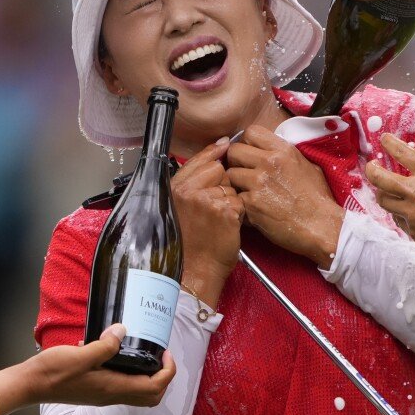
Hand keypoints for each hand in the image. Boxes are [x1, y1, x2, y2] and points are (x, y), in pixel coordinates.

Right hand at [0, 324, 175, 414]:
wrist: (29, 385)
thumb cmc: (52, 372)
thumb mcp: (80, 354)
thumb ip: (104, 345)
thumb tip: (122, 331)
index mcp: (113, 388)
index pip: (154, 387)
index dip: (167, 371)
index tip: (166, 352)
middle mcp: (112, 395)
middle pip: (151, 396)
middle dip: (162, 377)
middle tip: (159, 356)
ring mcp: (103, 395)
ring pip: (137, 393)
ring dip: (148, 377)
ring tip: (144, 353)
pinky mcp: (95, 391)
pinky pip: (122, 386)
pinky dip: (130, 373)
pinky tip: (116, 352)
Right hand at [173, 139, 243, 306]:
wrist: (196, 269)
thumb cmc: (190, 241)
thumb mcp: (180, 207)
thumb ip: (193, 181)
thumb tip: (218, 147)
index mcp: (174, 188)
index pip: (198, 160)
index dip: (213, 153)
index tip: (225, 145)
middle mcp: (188, 191)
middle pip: (219, 169)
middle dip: (223, 183)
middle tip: (214, 206)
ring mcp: (207, 200)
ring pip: (231, 186)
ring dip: (231, 200)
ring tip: (218, 220)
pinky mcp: (225, 211)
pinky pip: (240, 201)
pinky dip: (239, 213)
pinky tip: (228, 225)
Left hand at [226, 126, 344, 268]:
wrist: (321, 226)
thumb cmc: (318, 199)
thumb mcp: (308, 166)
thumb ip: (285, 156)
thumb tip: (272, 151)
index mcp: (283, 151)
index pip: (250, 132)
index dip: (247, 143)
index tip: (251, 155)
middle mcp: (269, 163)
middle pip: (234, 151)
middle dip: (236, 162)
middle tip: (244, 174)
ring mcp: (258, 183)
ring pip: (230, 175)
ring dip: (236, 184)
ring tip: (248, 193)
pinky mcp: (251, 204)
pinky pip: (234, 198)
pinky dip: (240, 204)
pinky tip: (252, 210)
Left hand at [365, 134, 414, 261]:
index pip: (401, 152)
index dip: (389, 143)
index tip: (385, 140)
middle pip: (379, 178)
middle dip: (371, 170)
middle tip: (372, 167)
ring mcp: (412, 212)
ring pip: (384, 200)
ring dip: (384, 193)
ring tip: (386, 191)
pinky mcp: (413, 230)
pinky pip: (399, 219)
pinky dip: (401, 213)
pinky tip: (408, 212)